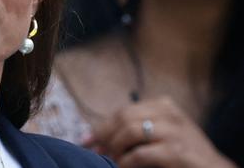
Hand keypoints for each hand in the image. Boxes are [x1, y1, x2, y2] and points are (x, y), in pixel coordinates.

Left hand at [84, 97, 236, 167]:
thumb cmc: (182, 152)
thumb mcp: (160, 133)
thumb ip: (135, 130)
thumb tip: (96, 139)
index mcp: (162, 105)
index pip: (122, 112)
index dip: (101, 127)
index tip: (85, 141)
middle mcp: (168, 113)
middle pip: (123, 119)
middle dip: (105, 137)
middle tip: (97, 153)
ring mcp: (175, 132)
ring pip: (130, 132)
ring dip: (115, 149)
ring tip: (111, 160)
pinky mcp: (177, 152)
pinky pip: (141, 154)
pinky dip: (126, 162)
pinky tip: (122, 167)